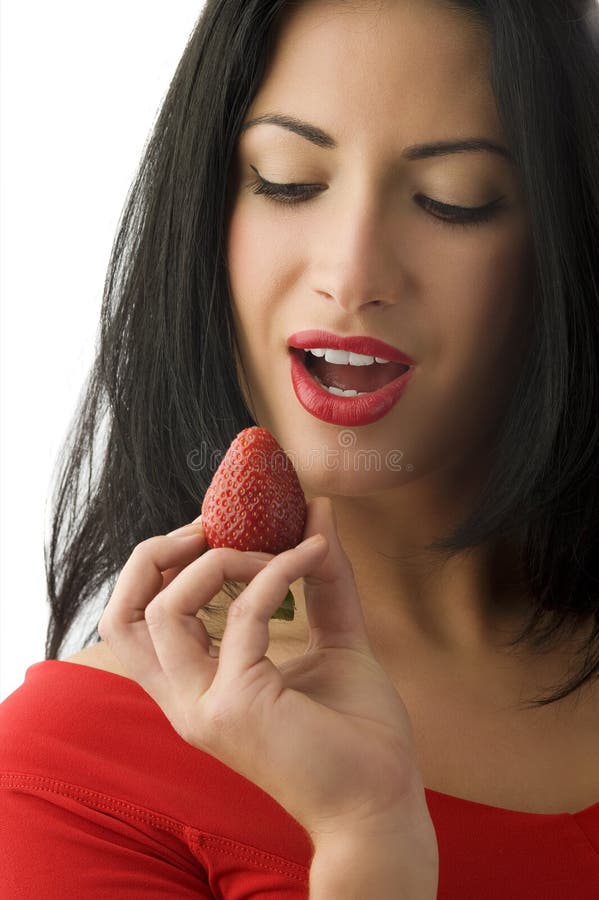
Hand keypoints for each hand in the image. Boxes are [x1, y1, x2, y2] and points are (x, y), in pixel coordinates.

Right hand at [98, 497, 433, 844]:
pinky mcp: (237, 706)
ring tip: (267, 549)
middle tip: (209, 529)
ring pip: (163, 611)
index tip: (214, 530)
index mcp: (195, 689)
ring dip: (218, 562)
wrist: (381, 801)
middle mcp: (186, 701)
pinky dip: (277, 571)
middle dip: (155, 556)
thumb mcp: (333, 638)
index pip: (137, 620)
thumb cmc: (356, 731)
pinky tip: (312, 555)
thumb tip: (317, 507)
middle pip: (121, 616)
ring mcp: (205, 707)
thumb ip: (320, 577)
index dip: (163, 566)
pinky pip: (244, 614)